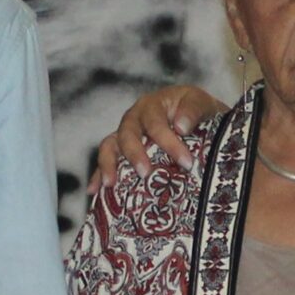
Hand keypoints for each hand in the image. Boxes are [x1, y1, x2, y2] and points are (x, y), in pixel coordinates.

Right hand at [86, 86, 219, 194]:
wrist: (194, 116)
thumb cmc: (197, 110)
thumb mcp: (201, 103)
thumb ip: (193, 110)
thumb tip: (180, 126)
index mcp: (152, 105)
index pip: (155, 123)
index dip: (168, 142)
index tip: (186, 162)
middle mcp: (134, 118)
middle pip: (127, 134)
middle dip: (134, 154)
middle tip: (145, 173)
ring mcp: (125, 134)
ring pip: (109, 146)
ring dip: (108, 164)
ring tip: (110, 183)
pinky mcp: (121, 150)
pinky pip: (106, 161)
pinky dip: (98, 175)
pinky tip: (93, 191)